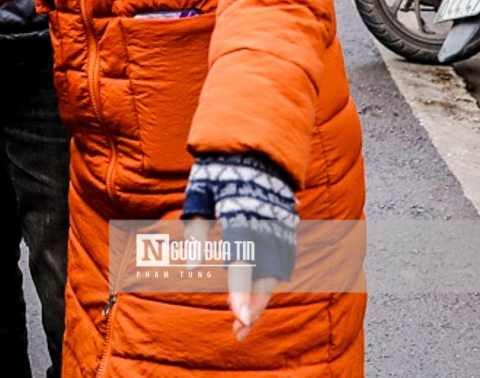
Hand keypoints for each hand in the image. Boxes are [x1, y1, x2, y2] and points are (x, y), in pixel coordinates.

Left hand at [181, 153, 297, 339]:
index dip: (239, 291)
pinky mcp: (288, 230)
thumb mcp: (199, 196)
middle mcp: (266, 226)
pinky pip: (283, 263)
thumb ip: (195, 232)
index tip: (238, 316)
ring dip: (262, 298)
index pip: (241, 261)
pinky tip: (256, 296)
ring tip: (243, 320)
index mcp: (241, 216)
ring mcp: (281, 228)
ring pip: (277, 274)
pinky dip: (270, 282)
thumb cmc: (218, 173)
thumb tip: (191, 268)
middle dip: (254, 307)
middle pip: (265, 276)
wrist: (254, 148)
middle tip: (238, 330)